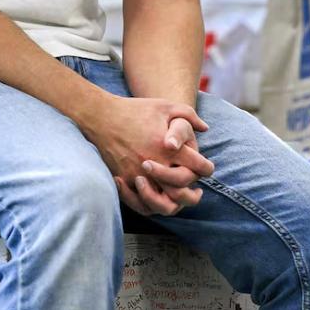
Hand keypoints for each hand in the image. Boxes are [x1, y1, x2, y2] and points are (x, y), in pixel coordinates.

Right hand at [82, 97, 211, 216]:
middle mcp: (156, 164)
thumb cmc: (135, 110)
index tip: (207, 168)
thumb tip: (205, 128)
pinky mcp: (125, 180)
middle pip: (182, 189)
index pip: (198, 166)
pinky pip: (141, 203)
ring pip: (163, 202)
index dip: (207, 168)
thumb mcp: (165, 105)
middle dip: (193, 192)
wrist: (102, 116)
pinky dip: (152, 204)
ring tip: (180, 200)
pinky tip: (158, 198)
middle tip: (198, 190)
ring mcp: (139, 174)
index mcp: (169, 147)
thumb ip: (188, 115)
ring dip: (174, 203)